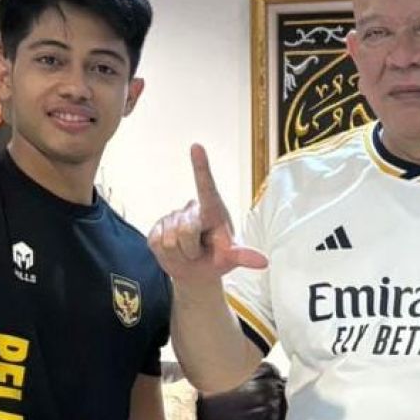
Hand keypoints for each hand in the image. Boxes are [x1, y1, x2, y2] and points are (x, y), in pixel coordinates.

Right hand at [148, 144, 267, 284]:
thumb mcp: (231, 258)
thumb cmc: (218, 258)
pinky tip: (175, 253)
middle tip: (199, 253)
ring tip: (189, 253)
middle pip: (186, 230)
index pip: (206, 186)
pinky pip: (157, 244)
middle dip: (192, 249)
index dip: (201, 166)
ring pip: (170, 241)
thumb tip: (264, 262)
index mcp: (212, 210)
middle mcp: (191, 209)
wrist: (196, 272)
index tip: (196, 147)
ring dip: (181, 255)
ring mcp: (171, 218)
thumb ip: (244, 256)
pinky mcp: (155, 229)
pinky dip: (168, 256)